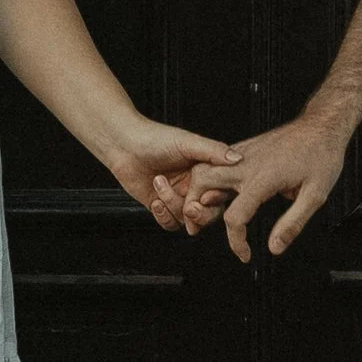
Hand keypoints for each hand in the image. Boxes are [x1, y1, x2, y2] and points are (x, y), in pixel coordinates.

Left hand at [102, 116, 238, 231]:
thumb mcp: (188, 142)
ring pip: (186, 220)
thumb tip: (238, 159)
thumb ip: (214, 152)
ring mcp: (177, 198)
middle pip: (207, 214)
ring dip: (172, 205)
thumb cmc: (154, 138)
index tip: (206, 196)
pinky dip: (163, 215)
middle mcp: (193, 186)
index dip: (215, 200)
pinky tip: (155, 200)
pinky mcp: (161, 207)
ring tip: (159, 182)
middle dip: (198, 214)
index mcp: (204, 171)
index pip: (220, 194)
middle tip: (189, 205)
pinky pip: (170, 223)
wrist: (123, 145)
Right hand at [177, 114, 348, 261]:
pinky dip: (209, 179)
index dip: (236, 242)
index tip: (245, 254)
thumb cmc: (321, 156)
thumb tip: (275, 248)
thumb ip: (292, 224)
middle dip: (195, 207)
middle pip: (202, 183)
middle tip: (200, 227)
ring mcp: (243, 154)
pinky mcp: (245, 148)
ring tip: (206, 211)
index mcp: (263, 179)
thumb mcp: (315, 196)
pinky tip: (219, 192)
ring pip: (203, 169)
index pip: (235, 217)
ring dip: (198, 191)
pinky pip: (216, 162)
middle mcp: (247, 164)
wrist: (322, 125)